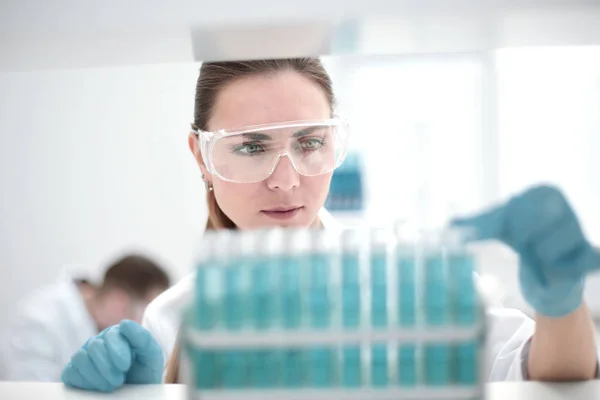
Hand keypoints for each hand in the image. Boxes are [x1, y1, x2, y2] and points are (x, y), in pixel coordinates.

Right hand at [61, 320, 163, 391]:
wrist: (137, 394)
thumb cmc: (144, 373)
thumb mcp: (151, 356)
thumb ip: (143, 338)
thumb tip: (124, 323)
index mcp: (117, 334)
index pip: (111, 335)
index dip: (117, 351)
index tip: (125, 366)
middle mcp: (99, 342)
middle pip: (94, 346)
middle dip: (107, 366)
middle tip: (119, 380)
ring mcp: (84, 356)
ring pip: (80, 358)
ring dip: (96, 375)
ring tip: (110, 385)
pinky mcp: (73, 372)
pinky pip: (70, 372)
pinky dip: (83, 382)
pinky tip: (96, 388)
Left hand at [451, 184, 599, 316]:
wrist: (548, 265)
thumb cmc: (522, 237)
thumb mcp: (498, 227)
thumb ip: (476, 224)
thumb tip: (449, 225)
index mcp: (543, 192)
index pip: (517, 210)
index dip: (513, 226)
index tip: (514, 232)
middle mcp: (565, 205)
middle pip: (528, 230)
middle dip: (524, 242)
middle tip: (528, 244)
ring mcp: (580, 229)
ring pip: (545, 252)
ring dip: (539, 259)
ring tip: (544, 253)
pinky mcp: (591, 254)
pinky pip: (567, 267)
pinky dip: (557, 272)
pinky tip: (561, 264)